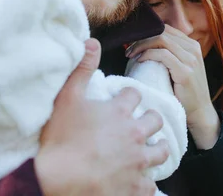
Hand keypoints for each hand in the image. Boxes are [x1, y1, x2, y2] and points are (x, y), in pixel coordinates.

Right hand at [35, 38, 169, 195]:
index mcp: (119, 111)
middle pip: (154, 120)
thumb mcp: (66, 98)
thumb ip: (82, 69)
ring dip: (157, 148)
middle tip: (141, 123)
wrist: (62, 181)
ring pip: (161, 151)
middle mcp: (134, 133)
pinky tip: (140, 182)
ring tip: (151, 149)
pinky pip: (151, 184)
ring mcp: (138, 161)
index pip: (135, 95)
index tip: (124, 100)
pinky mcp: (136, 186)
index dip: (129, 96)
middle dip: (150, 119)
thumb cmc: (61, 139)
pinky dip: (146, 183)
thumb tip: (92, 41)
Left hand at [127, 25, 219, 149]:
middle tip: (129, 50)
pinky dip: (148, 54)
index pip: (166, 28)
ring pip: (161, 39)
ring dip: (142, 45)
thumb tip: (145, 44)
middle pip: (162, 31)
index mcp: (192, 44)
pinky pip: (163, 55)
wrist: (199, 112)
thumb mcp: (179, 67)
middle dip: (142, 38)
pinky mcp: (185, 71)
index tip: (133, 42)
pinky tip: (139, 60)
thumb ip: (169, 54)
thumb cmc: (184, 91)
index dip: (147, 32)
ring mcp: (191, 59)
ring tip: (131, 54)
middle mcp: (193, 48)